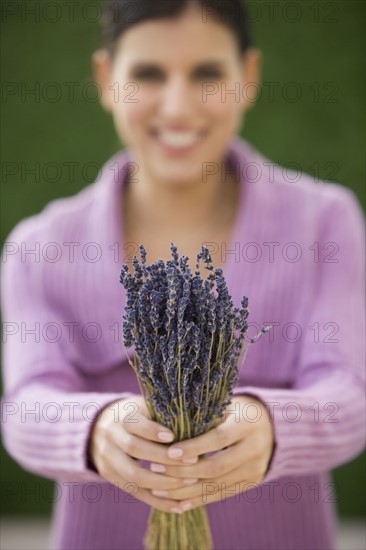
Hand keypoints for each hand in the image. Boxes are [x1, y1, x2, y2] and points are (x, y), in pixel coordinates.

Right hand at [88, 395, 200, 512]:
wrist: (100, 428)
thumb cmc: (137, 415)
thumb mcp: (145, 408)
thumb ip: (164, 414)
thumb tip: (200, 418)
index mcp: (121, 417)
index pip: (135, 424)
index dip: (152, 431)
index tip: (173, 436)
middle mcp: (110, 437)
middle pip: (135, 449)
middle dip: (165, 458)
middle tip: (193, 462)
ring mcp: (107, 459)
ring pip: (134, 476)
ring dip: (163, 483)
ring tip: (190, 482)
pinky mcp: (111, 477)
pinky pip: (135, 493)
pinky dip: (158, 501)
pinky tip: (179, 506)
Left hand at [147, 395, 274, 510]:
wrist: (269, 425)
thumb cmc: (236, 410)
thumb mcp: (225, 406)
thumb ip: (204, 418)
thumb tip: (170, 428)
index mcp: (248, 424)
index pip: (218, 439)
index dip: (194, 447)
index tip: (170, 452)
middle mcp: (255, 449)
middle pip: (216, 466)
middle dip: (184, 471)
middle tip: (156, 468)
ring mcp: (255, 469)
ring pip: (217, 485)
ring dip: (186, 490)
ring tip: (159, 489)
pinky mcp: (251, 482)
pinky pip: (222, 494)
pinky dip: (199, 499)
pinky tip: (178, 502)